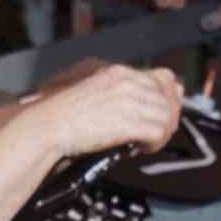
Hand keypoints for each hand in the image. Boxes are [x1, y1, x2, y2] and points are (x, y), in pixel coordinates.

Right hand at [21, 64, 182, 160]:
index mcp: (119, 73)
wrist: (50, 125)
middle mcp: (128, 82)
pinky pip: (159, 132)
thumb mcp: (95, 91)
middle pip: (170, 97)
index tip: (162, 113)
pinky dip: (154, 144)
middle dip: (168, 118)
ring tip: (147, 142)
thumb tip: (143, 105)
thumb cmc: (65, 115)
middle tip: (155, 133)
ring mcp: (130, 100)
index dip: (168, 98)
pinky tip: (140, 148)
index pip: (164, 78)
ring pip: (167, 116)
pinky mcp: (130, 121)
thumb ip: (120, 93)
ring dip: (162, 133)